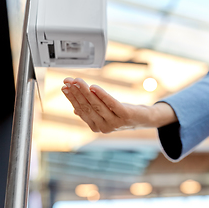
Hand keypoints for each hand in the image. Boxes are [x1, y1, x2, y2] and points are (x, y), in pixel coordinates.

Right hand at [61, 77, 176, 132]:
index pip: (80, 110)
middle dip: (76, 92)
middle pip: (87, 107)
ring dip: (85, 91)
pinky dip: (102, 95)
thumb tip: (75, 110)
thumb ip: (91, 111)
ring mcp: (114, 122)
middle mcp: (104, 126)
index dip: (72, 98)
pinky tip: (94, 87)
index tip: (65, 86)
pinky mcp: (125, 115)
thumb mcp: (105, 112)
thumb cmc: (123, 114)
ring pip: (96, 105)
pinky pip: (111, 104)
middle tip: (69, 81)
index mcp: (96, 126)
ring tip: (78, 81)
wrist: (144, 118)